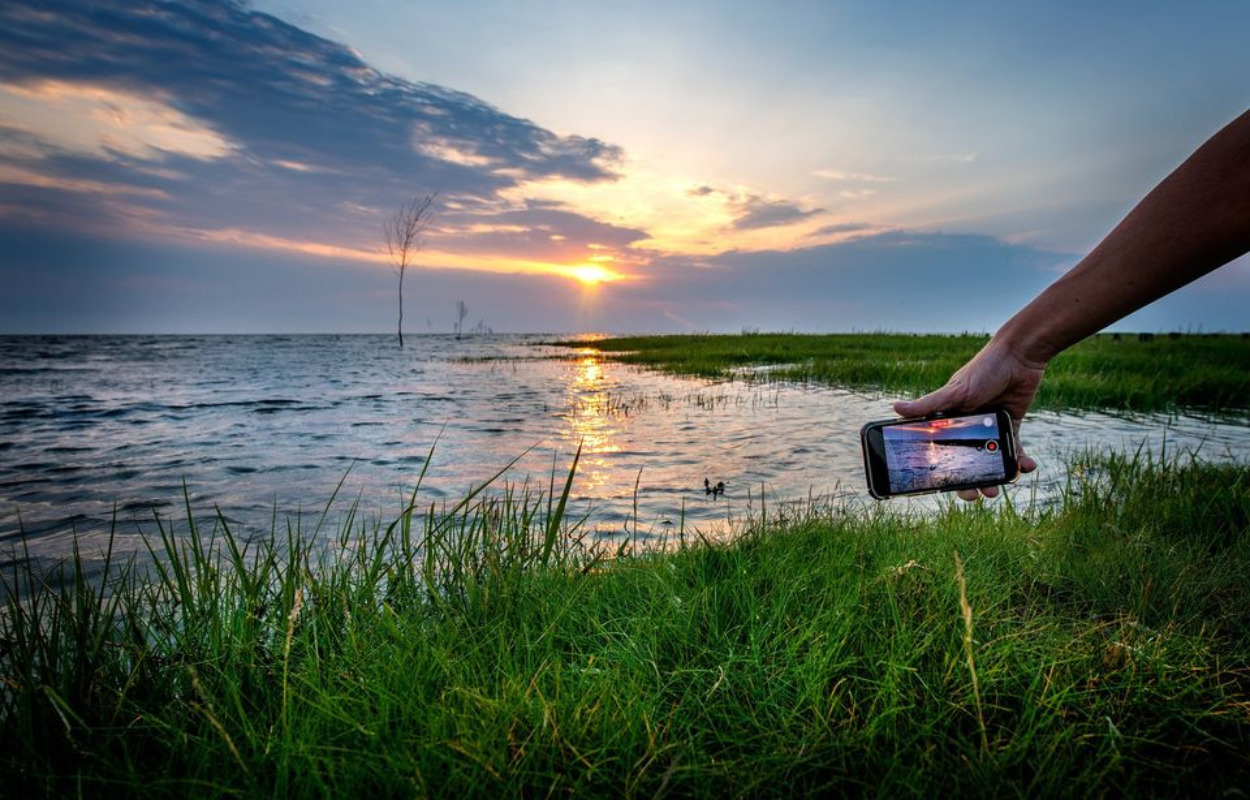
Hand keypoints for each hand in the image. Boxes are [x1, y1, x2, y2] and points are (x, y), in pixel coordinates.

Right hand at [892, 337, 1042, 499]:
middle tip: (978, 495)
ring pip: (990, 458)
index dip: (944, 472)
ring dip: (996, 474)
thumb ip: (928, 404)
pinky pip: (1013, 448)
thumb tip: (895, 408)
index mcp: (949, 420)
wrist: (1020, 356)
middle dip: (972, 480)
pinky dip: (1019, 459)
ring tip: (1001, 486)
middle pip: (967, 460)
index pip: (943, 451)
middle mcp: (967, 425)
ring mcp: (989, 426)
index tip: (947, 488)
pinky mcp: (1011, 424)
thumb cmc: (983, 369)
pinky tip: (1026, 466)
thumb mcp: (954, 390)